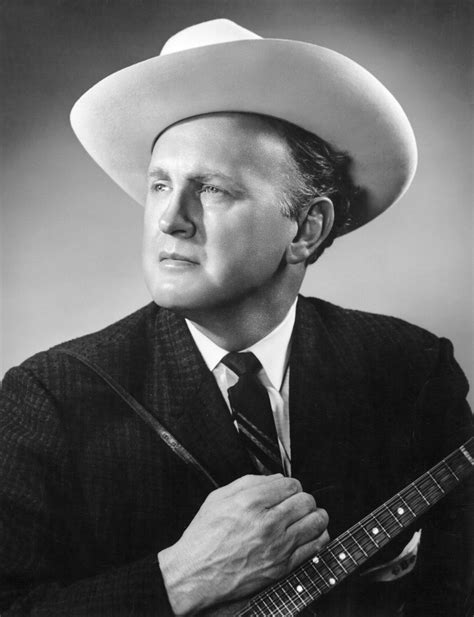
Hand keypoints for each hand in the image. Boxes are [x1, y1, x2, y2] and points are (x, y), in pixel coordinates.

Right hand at [158, 474, 328, 614]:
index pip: (289, 483)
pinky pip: (315, 547)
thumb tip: (275, 478)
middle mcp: (266, 523)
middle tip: (296, 502)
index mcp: (249, 502)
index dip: (290, 485)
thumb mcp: (218, 498)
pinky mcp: (282, 567)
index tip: (287, 490)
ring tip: (307, 516)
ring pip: (316, 521)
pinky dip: (318, 536)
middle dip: (303, 498)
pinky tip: (310, 534)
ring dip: (314, 515)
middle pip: (306, 500)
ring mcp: (277, 547)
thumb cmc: (204, 538)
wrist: (196, 575)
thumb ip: (249, 482)